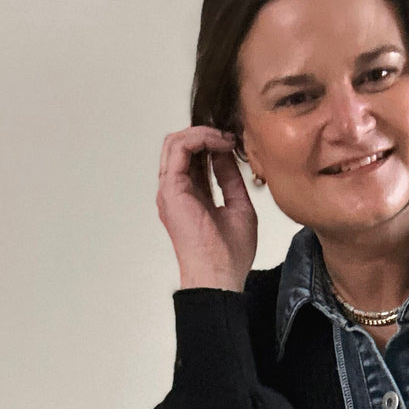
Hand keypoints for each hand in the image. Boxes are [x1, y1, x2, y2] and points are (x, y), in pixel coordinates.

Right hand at [157, 126, 257, 290]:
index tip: (234, 143)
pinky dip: (199, 138)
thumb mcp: (238, 205)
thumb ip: (230, 179)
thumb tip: (226, 153)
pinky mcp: (171, 188)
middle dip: (206, 134)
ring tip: (225, 138)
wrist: (219, 274)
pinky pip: (179, 148)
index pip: (193, 158)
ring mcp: (170, 189)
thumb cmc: (229, 253)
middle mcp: (175, 191)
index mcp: (190, 196)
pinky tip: (219, 143)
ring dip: (203, 133)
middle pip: (180, 147)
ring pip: (175, 142)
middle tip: (229, 137)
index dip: (212, 144)